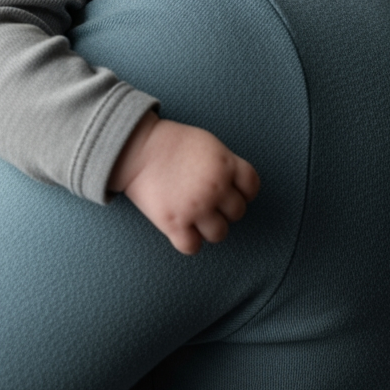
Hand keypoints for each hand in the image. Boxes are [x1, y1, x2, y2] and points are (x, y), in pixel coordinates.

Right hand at [108, 112, 260, 254]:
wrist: (137, 149)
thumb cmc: (171, 142)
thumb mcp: (209, 144)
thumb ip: (225, 164)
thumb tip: (234, 185)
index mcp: (225, 165)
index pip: (251, 187)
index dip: (244, 191)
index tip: (232, 191)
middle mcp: (215, 188)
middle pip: (237, 212)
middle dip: (224, 208)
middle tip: (208, 202)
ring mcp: (196, 208)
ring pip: (219, 234)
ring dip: (210, 228)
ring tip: (196, 217)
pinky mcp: (174, 223)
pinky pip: (192, 247)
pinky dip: (189, 242)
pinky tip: (182, 230)